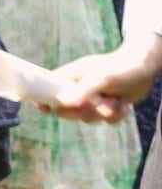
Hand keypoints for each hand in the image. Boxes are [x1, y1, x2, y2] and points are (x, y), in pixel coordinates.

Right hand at [43, 34, 161, 122]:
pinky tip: (124, 103)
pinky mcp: (107, 108)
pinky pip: (106, 121)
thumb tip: (63, 103)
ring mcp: (92, 99)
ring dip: (106, 113)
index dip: (43, 99)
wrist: (144, 69)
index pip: (48, 89)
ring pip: (88, 118)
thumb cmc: (119, 68)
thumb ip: (82, 90)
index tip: (44, 109)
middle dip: (84, 111)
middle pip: (67, 110)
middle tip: (97, 103)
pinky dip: (117, 116)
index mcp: (70, 78)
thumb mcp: (100, 77)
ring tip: (116, 100)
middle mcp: (78, 89)